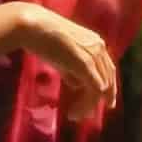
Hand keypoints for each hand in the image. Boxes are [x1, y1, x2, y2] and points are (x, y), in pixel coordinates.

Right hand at [15, 3, 117, 119]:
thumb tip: (76, 84)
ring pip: (101, 87)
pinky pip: (93, 88)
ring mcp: (93, 55)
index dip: (108, 87)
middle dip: (103, 98)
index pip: (108, 69)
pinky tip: (74, 112)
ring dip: (89, 105)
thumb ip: (70, 69)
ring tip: (75, 116)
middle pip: (108, 78)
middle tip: (91, 115)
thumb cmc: (42, 38)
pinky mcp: (84, 63)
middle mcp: (99, 47)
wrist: (33, 26)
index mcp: (96, 43)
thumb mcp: (61, 56)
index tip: (105, 102)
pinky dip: (86, 103)